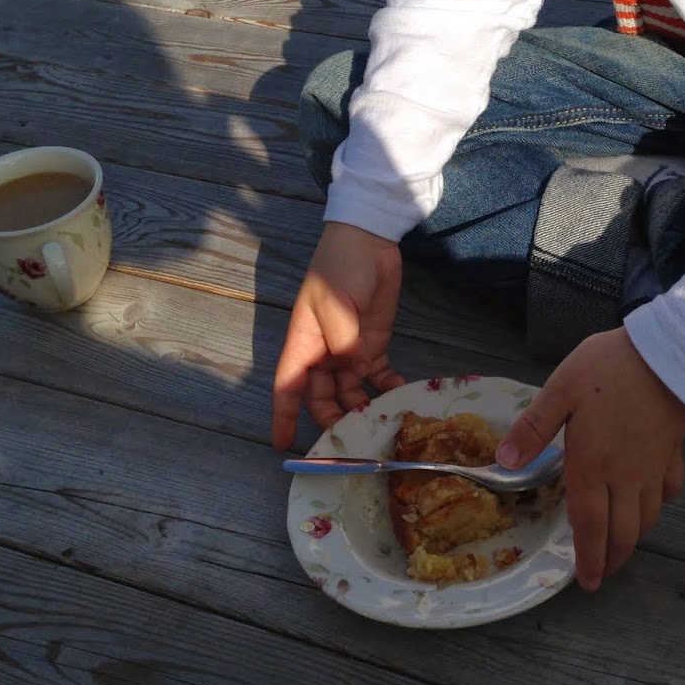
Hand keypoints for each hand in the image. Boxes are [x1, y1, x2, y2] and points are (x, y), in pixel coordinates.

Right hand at [271, 221, 406, 450]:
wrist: (369, 240)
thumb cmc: (341, 268)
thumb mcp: (336, 303)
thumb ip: (344, 340)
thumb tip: (355, 368)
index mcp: (303, 342)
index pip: (287, 386)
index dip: (283, 416)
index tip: (282, 444)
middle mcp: (323, 352)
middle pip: (321, 396)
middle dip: (333, 420)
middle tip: (353, 442)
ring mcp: (349, 349)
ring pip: (351, 392)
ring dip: (363, 408)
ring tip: (382, 423)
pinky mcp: (374, 343)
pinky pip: (378, 376)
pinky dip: (388, 388)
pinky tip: (402, 396)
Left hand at [498, 327, 684, 589]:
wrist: (668, 352)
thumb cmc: (609, 369)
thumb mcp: (560, 390)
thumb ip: (533, 429)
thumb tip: (504, 463)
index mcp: (592, 465)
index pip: (588, 525)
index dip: (588, 557)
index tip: (587, 581)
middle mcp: (625, 477)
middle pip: (622, 532)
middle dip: (613, 559)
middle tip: (603, 574)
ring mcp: (652, 467)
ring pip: (647, 517)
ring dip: (634, 537)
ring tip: (621, 544)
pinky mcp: (672, 452)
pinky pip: (668, 491)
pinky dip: (659, 505)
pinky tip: (651, 502)